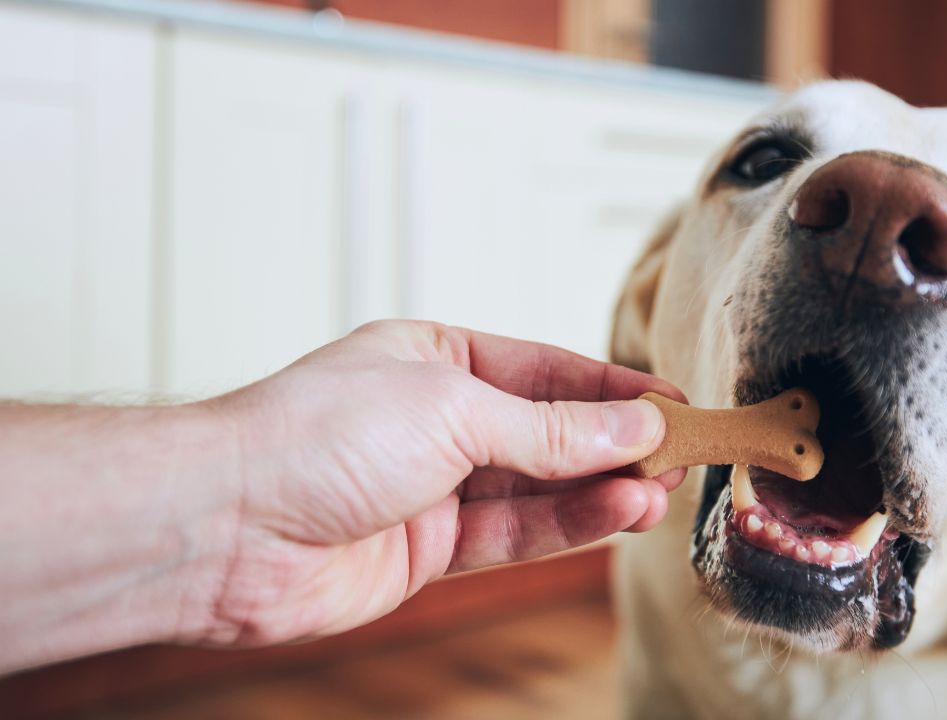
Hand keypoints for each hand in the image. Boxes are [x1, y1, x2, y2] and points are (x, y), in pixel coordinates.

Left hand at [203, 320, 685, 646]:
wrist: (226, 526)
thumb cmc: (313, 437)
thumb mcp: (454, 409)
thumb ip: (551, 427)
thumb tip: (632, 425)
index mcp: (437, 358)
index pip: (548, 371)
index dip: (615, 389)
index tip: (674, 403)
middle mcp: (438, 419)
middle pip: (549, 430)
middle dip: (616, 443)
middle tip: (682, 454)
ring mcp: (434, 486)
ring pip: (540, 486)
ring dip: (602, 489)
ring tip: (660, 490)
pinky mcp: (429, 548)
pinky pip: (515, 532)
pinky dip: (568, 525)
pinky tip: (616, 513)